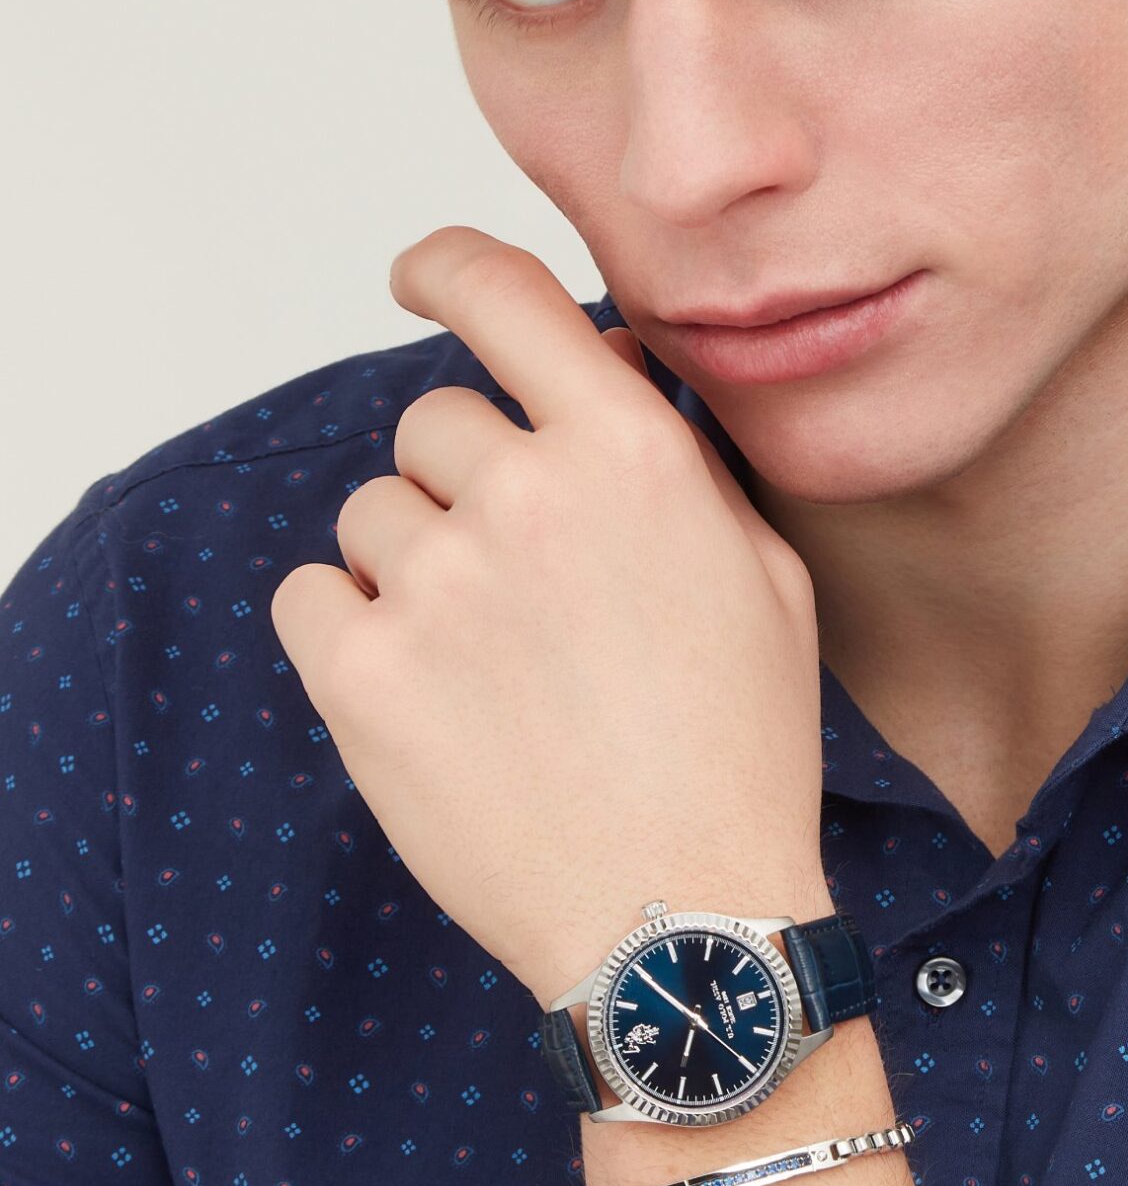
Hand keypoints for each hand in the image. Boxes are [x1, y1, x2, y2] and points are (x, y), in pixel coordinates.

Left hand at [268, 227, 827, 1007]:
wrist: (679, 918)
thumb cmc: (738, 752)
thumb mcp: (759, 574)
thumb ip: (674, 456)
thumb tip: (599, 367)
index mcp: (630, 455)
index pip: (502, 293)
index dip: (447, 267)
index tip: (420, 276)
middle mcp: (526, 496)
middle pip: (431, 422)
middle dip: (465, 483)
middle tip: (520, 587)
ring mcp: (434, 584)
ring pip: (372, 514)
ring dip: (412, 566)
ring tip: (488, 668)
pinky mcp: (360, 674)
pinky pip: (310, 597)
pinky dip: (350, 633)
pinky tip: (427, 697)